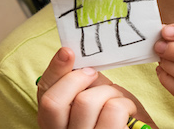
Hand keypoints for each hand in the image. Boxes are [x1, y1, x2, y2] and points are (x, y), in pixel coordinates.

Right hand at [36, 47, 155, 128]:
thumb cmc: (116, 114)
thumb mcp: (96, 94)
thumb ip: (82, 81)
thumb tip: (71, 55)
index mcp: (56, 123)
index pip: (44, 98)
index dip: (53, 72)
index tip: (67, 52)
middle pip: (55, 102)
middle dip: (78, 79)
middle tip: (93, 74)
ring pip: (86, 102)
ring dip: (109, 92)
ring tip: (117, 99)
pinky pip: (113, 110)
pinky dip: (126, 104)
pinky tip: (129, 112)